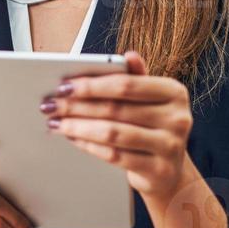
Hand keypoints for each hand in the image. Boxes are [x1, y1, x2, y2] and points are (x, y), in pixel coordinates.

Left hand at [41, 49, 196, 201]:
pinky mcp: (158, 170)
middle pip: (115, 109)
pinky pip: (114, 155)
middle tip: (50, 105)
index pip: (126, 85)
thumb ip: (136, 78)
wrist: (170, 173)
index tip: (63, 85)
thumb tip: (128, 55)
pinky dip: (88, 145)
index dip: (91, 85)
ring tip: (56, 123)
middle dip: (77, 106)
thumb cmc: (152, 128)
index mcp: (175, 92)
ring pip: (112, 133)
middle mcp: (177, 118)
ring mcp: (170, 146)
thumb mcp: (149, 101)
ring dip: (77, 127)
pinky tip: (72, 139)